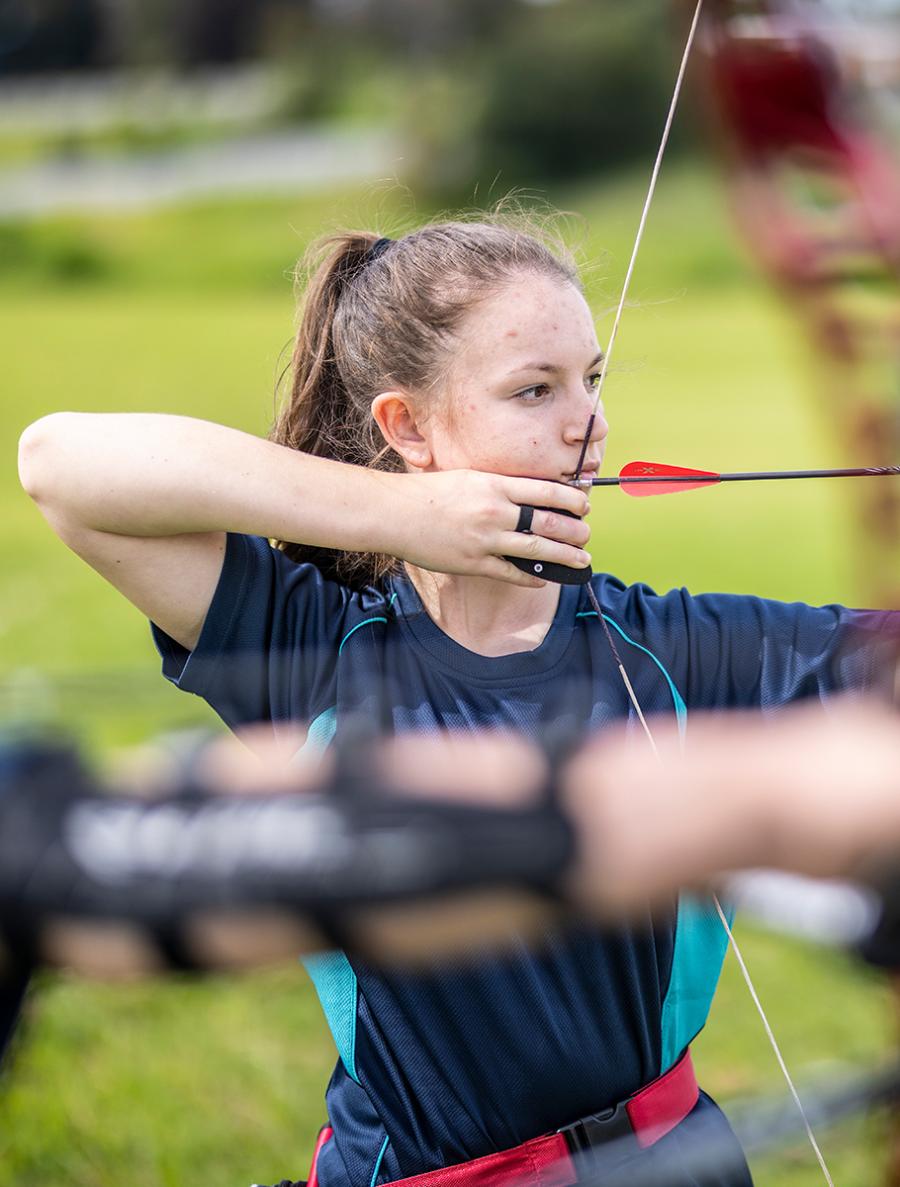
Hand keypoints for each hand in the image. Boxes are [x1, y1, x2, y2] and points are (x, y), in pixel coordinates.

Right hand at [386, 470, 591, 586]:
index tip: (584, 505)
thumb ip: (497, 486)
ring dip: (564, 556)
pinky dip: (531, 577)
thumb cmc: (427, 492)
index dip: (572, 499)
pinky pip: (511, 572)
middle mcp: (495, 512)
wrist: (393, 513)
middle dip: (575, 530)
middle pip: (549, 522)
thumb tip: (526, 494)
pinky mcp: (474, 563)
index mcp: (495, 486)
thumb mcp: (468, 477)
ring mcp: (485, 540)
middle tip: (587, 535)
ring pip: (537, 549)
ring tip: (581, 560)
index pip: (546, 491)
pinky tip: (544, 579)